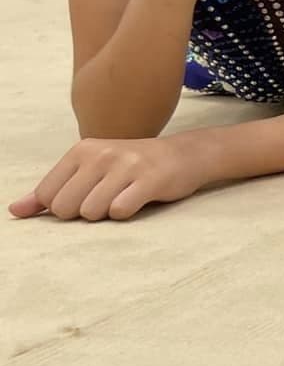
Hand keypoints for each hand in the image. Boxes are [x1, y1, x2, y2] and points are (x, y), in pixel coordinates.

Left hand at [10, 137, 207, 220]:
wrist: (184, 154)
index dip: (64, 206)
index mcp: (82, 150)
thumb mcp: (89, 171)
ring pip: (92, 212)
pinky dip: (126, 213)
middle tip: (107, 198)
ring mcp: (127, 165)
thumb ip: (51, 191)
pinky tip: (138, 199)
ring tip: (123, 198)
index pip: (47, 195)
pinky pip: (120, 211)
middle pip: (66, 208)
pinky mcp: (150, 179)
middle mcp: (102, 154)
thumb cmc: (131, 167)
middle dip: (83, 213)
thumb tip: (15, 211)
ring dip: (106, 214)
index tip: (86, 195)